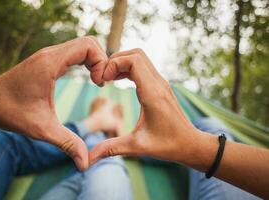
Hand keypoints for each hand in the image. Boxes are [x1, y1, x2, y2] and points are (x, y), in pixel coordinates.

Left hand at [0, 36, 107, 170]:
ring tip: (96, 81)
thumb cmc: (12, 112)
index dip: (101, 62)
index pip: (87, 46)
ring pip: (81, 46)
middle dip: (101, 61)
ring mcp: (48, 56)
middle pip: (88, 43)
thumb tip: (86, 164)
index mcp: (50, 64)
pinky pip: (73, 52)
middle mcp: (50, 54)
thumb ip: (68, 143)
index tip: (99, 84)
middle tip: (100, 82)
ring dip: (94, 60)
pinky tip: (86, 78)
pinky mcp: (47, 61)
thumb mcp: (43, 129)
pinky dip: (85, 61)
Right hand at [90, 48, 205, 165]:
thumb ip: (111, 148)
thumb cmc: (167, 145)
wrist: (190, 144)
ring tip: (108, 78)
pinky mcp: (161, 86)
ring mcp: (161, 83)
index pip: (133, 60)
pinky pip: (144, 67)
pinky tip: (119, 81)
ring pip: (140, 58)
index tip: (102, 80)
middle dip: (116, 60)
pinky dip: (129, 68)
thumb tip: (88, 159)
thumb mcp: (137, 147)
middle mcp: (158, 83)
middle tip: (103, 77)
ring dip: (122, 63)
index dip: (114, 64)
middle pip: (136, 54)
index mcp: (152, 94)